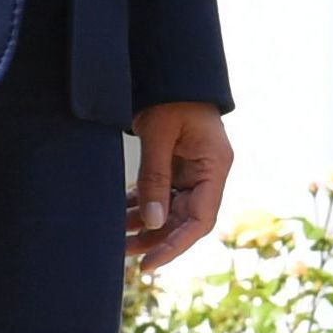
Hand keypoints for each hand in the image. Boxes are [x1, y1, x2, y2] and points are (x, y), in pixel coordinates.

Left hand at [128, 103, 231, 270]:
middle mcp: (208, 173)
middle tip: (124, 252)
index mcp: (216, 166)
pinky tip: (120, 214)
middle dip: (155, 237)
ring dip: (146, 223)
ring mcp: (193, 170)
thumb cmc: (171, 96)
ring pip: (171, 209)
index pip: (200, 219)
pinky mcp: (177, 165)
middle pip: (184, 219)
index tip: (150, 263)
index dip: (176, 245)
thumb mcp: (159, 135)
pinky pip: (162, 193)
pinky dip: (142, 204)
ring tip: (116, 236)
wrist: (169, 69)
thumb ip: (155, 178)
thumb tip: (153, 222)